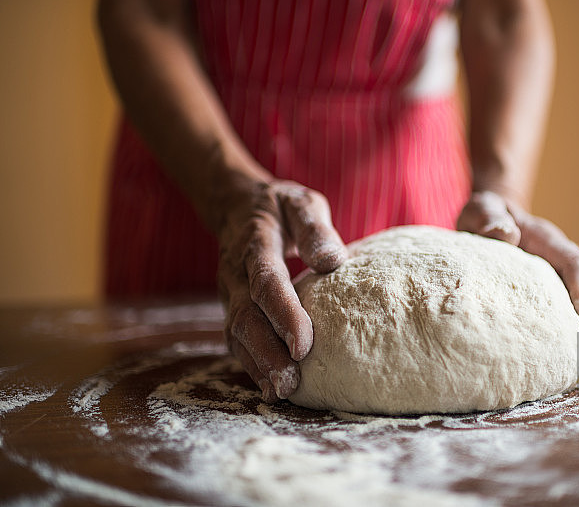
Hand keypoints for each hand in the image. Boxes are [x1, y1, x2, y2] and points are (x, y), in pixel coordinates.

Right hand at [217, 179, 346, 400]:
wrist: (236, 205)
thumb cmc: (280, 207)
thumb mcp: (300, 202)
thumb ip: (315, 228)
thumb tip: (333, 260)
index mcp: (254, 243)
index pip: (266, 280)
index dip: (283, 313)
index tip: (304, 344)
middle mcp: (235, 272)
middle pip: (246, 316)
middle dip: (268, 351)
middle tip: (292, 381)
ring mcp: (229, 293)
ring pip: (237, 333)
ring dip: (258, 364)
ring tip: (283, 391)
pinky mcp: (232, 308)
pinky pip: (236, 340)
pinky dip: (251, 366)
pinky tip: (271, 388)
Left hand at [457, 191, 578, 373]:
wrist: (490, 217)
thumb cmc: (485, 215)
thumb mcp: (482, 209)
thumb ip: (490, 218)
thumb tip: (506, 235)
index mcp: (548, 240)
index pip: (575, 265)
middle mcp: (562, 259)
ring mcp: (561, 276)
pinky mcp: (555, 291)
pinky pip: (573, 312)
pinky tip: (578, 361)